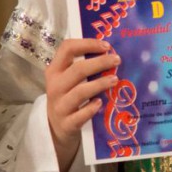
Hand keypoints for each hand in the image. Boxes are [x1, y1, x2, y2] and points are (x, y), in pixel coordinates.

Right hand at [45, 38, 120, 169]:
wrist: (56, 127)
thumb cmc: (67, 96)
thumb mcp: (67, 79)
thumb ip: (81, 66)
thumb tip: (111, 53)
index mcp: (55, 70)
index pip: (67, 48)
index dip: (87, 44)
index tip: (106, 46)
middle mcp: (55, 86)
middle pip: (78, 70)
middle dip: (100, 63)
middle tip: (117, 60)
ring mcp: (60, 106)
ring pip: (80, 92)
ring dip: (99, 84)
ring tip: (115, 80)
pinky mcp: (67, 123)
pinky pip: (81, 115)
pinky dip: (92, 108)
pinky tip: (101, 102)